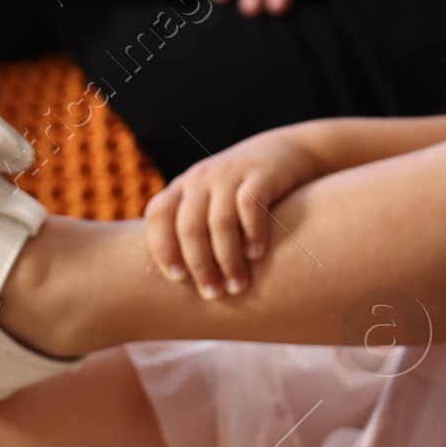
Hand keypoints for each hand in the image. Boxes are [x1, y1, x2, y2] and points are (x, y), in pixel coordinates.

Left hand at [144, 127, 323, 296]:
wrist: (287, 152)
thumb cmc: (243, 192)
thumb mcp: (212, 201)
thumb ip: (194, 228)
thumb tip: (180, 284)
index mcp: (184, 186)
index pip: (158, 215)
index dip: (163, 247)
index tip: (178, 279)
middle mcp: (202, 177)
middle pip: (190, 226)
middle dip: (200, 265)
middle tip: (213, 294)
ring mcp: (230, 173)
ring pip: (220, 221)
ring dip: (228, 259)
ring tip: (238, 285)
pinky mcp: (261, 174)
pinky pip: (249, 206)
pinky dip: (252, 233)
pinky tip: (257, 254)